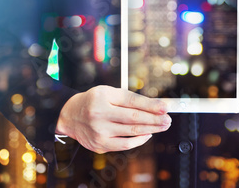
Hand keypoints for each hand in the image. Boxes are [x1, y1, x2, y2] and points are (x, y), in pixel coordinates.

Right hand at [55, 85, 170, 153]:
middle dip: (154, 119)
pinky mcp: (100, 144)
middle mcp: (99, 113)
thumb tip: (154, 106)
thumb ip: (128, 99)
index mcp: (102, 97)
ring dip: (150, 129)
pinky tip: (147, 134)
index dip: (150, 105)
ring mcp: (99, 131)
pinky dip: (138, 140)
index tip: (165, 107)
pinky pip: (124, 145)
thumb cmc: (93, 101)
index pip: (131, 101)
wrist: (70, 116)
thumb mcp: (107, 93)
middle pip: (133, 117)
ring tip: (162, 126)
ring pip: (131, 132)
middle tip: (168, 119)